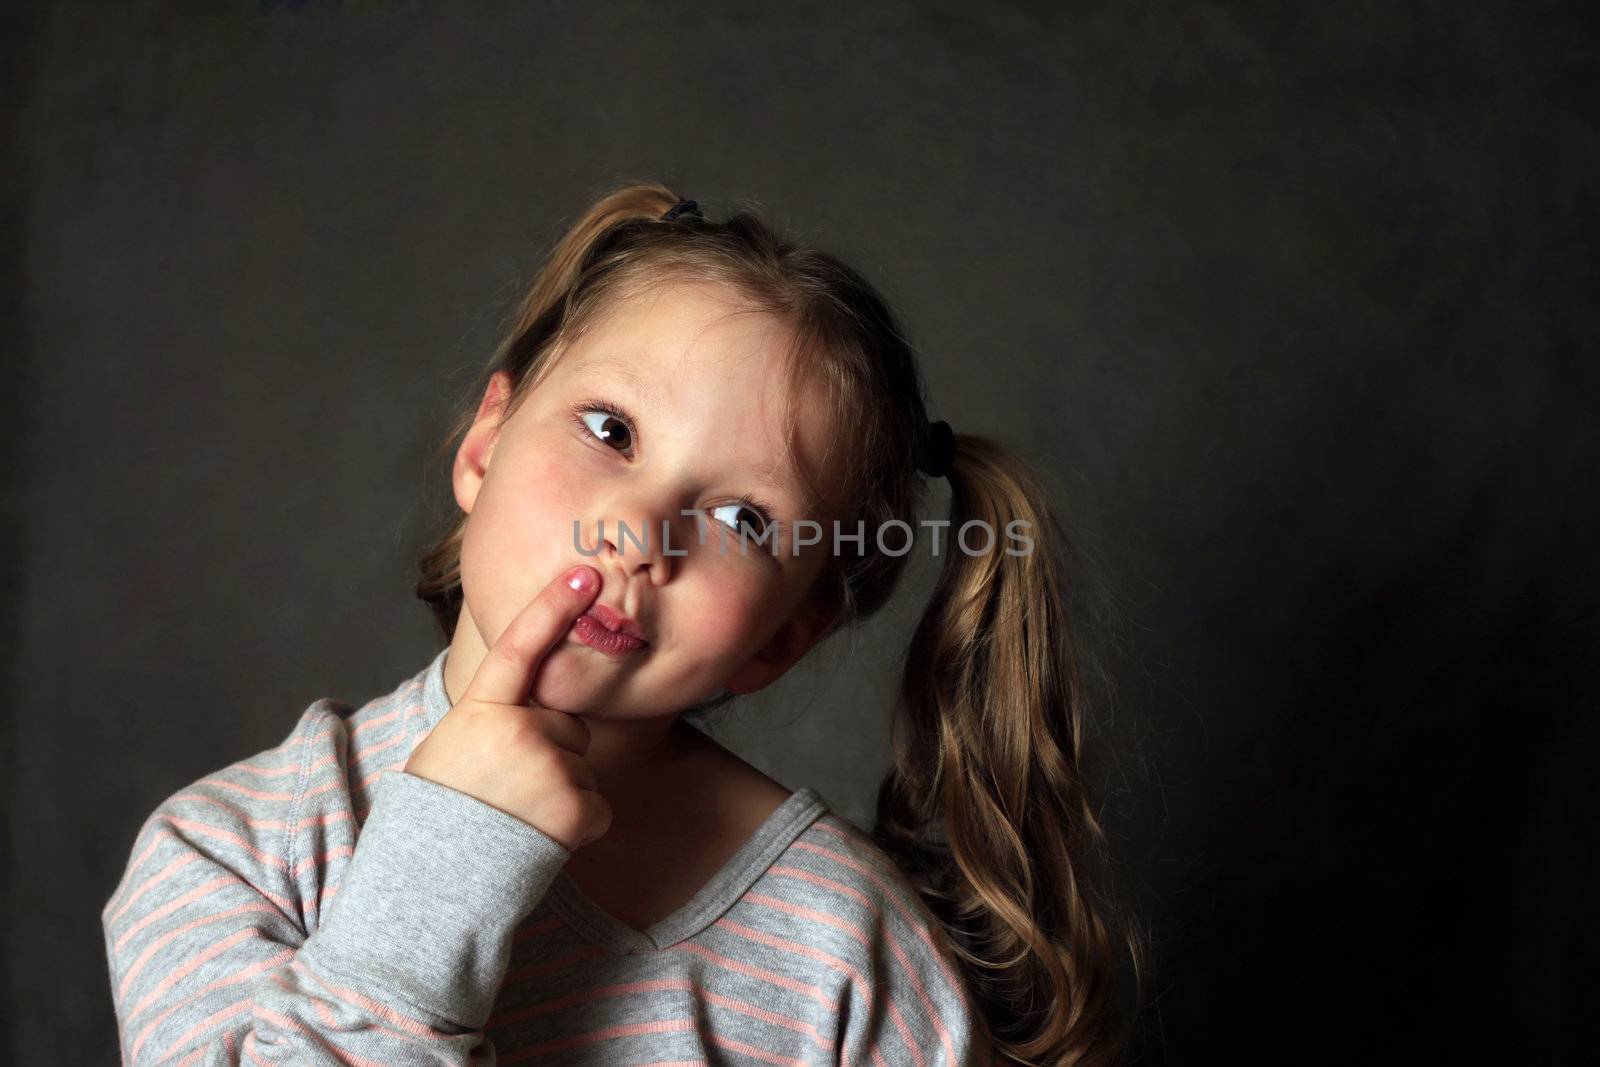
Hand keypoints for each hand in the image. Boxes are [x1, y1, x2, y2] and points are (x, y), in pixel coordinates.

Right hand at [404, 565, 613, 851]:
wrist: (427, 892)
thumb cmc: (439, 820)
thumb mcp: (450, 750)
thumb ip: (493, 721)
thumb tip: (538, 708)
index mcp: (479, 711)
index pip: (520, 646)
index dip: (553, 606)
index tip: (585, 573)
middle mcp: (518, 730)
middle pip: (567, 724)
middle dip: (551, 755)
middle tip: (505, 793)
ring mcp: (549, 767)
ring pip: (581, 767)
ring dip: (560, 795)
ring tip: (513, 821)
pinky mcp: (574, 807)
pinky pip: (596, 807)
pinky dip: (576, 828)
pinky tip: (536, 841)